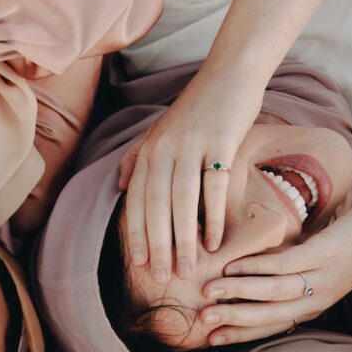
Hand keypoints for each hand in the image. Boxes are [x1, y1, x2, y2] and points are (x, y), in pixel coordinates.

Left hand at [119, 72, 262, 281]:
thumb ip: (138, 157)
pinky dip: (213, 217)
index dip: (138, 233)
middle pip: (157, 205)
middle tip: (162, 278)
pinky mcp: (221, 141)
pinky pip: (214, 187)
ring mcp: (192, 145)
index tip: (140, 264)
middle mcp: (165, 148)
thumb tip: (120, 185)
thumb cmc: (198, 107)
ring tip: (187, 269)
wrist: (230, 72)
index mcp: (149, 150)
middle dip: (158, 245)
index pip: (137, 199)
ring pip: (182, 201)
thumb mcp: (161, 131)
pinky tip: (213, 243)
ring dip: (183, 239)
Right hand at [199, 201, 351, 344]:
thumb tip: (245, 278)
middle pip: (270, 314)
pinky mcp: (325, 254)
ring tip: (210, 290)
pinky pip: (285, 265)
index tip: (212, 339)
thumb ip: (286, 279)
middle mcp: (318, 299)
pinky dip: (257, 266)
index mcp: (313, 307)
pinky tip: (234, 265)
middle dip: (234, 318)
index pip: (272, 325)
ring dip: (239, 292)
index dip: (241, 332)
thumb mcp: (316, 273)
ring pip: (274, 292)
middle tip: (204, 320)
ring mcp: (323, 278)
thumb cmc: (346, 249)